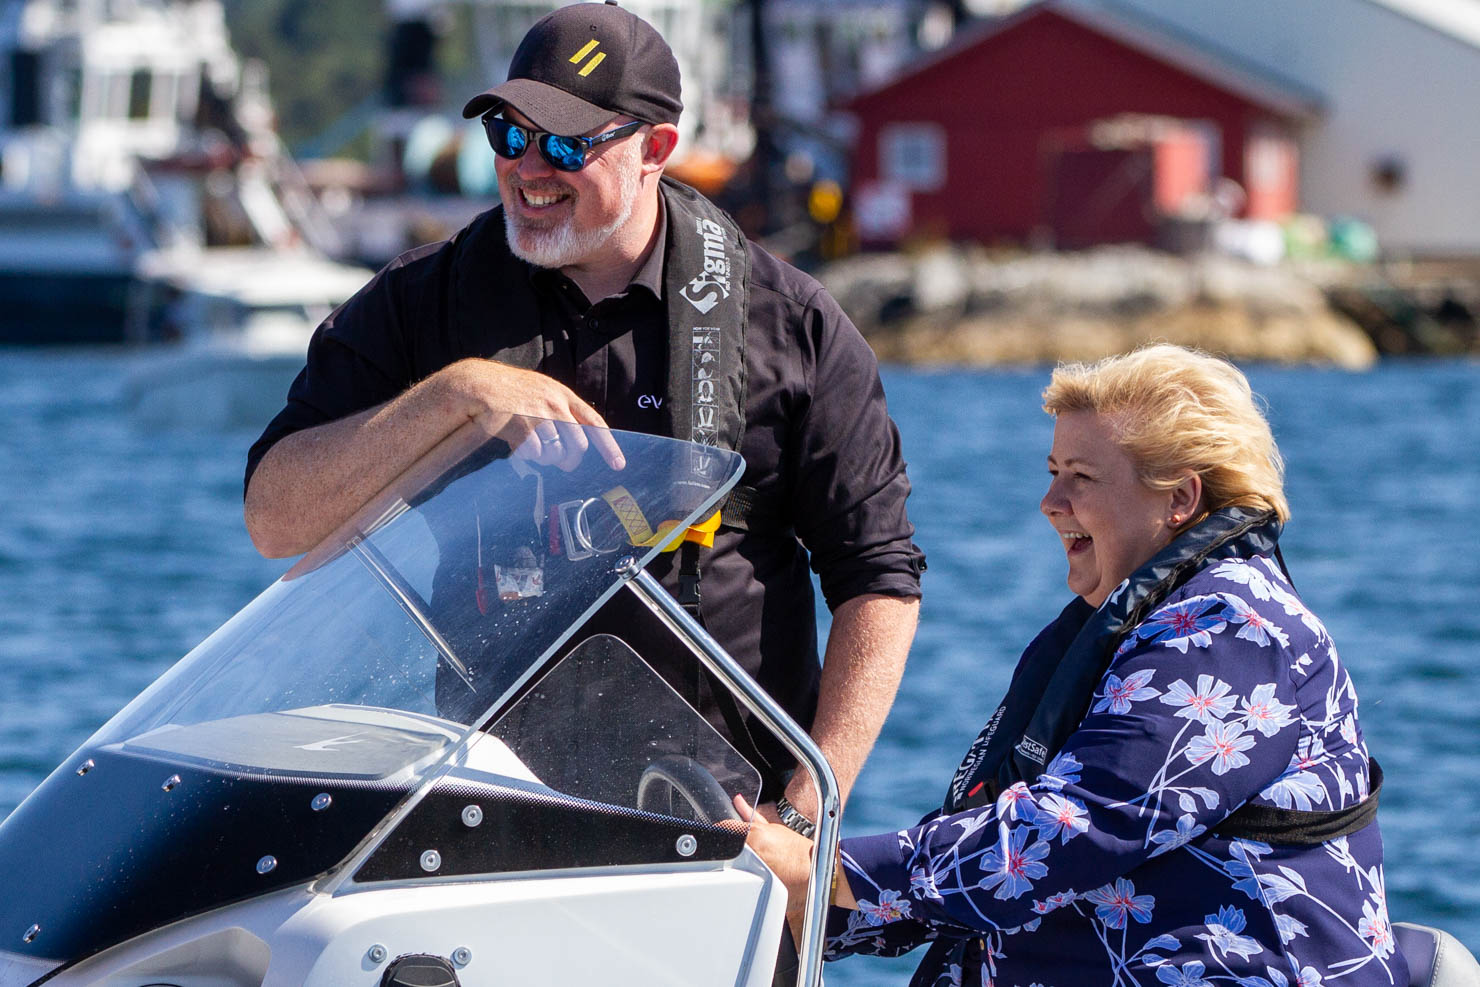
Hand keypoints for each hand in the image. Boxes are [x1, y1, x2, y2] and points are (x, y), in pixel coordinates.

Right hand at [441, 359, 625, 471]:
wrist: (478, 384)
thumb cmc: (510, 392)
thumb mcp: (541, 391)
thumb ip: (560, 411)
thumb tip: (574, 443)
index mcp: (562, 395)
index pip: (594, 422)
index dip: (609, 446)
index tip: (618, 464)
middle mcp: (554, 404)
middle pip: (578, 444)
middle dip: (571, 460)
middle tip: (565, 464)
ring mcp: (538, 415)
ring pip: (556, 453)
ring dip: (547, 458)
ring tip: (535, 448)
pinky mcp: (521, 426)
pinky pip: (534, 454)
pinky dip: (529, 456)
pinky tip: (518, 444)